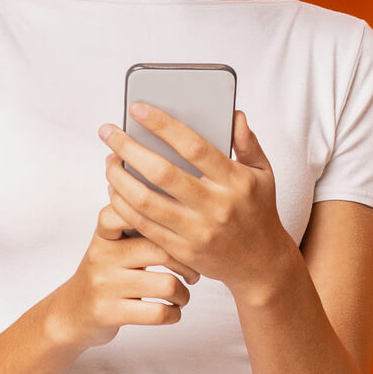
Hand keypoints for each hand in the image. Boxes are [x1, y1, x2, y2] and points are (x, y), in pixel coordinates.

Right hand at [41, 203, 195, 350]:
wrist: (70, 314)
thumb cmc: (103, 276)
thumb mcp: (110, 247)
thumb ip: (133, 226)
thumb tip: (167, 197)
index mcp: (104, 236)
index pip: (130, 212)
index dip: (159, 217)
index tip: (176, 233)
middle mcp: (102, 256)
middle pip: (161, 250)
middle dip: (187, 264)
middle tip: (192, 273)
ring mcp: (105, 285)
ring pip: (167, 284)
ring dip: (184, 294)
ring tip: (181, 296)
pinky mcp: (109, 313)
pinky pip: (159, 313)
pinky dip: (175, 314)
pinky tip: (171, 311)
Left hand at [101, 105, 303, 303]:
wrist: (261, 264)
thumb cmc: (258, 210)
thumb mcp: (264, 174)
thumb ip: (248, 143)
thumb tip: (234, 114)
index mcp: (236, 181)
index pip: (194, 147)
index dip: (163, 125)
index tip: (137, 109)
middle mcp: (216, 206)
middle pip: (162, 173)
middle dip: (129, 148)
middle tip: (108, 132)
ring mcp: (197, 231)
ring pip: (146, 202)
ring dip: (119, 178)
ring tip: (109, 160)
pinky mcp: (182, 251)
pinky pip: (144, 226)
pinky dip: (123, 206)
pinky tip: (114, 189)